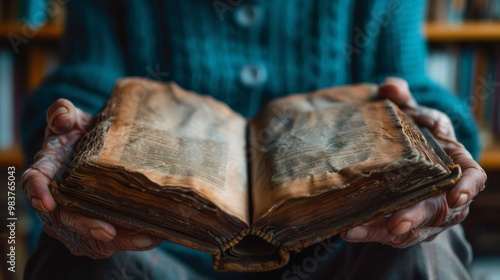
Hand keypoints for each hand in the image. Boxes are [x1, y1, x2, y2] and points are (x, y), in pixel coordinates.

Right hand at [22, 99, 160, 257]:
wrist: (98, 149)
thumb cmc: (80, 134)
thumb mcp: (71, 119)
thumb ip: (63, 112)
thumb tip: (63, 117)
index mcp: (47, 170)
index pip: (34, 182)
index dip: (38, 193)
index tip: (48, 204)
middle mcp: (58, 198)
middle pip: (66, 218)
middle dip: (86, 226)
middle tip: (107, 232)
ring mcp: (76, 214)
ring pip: (90, 235)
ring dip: (117, 239)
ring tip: (143, 238)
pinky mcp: (97, 223)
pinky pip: (111, 238)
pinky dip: (130, 239)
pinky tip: (150, 237)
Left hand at [341, 77, 486, 247]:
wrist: (401, 154)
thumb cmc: (413, 132)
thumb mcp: (410, 113)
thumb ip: (401, 99)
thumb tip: (390, 87)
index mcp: (454, 162)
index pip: (472, 177)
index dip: (467, 187)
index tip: (455, 196)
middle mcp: (446, 193)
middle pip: (440, 211)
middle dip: (417, 218)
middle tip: (395, 224)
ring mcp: (427, 213)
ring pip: (414, 230)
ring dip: (386, 232)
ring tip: (357, 230)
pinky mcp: (406, 225)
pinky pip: (393, 235)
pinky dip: (372, 234)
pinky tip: (350, 231)